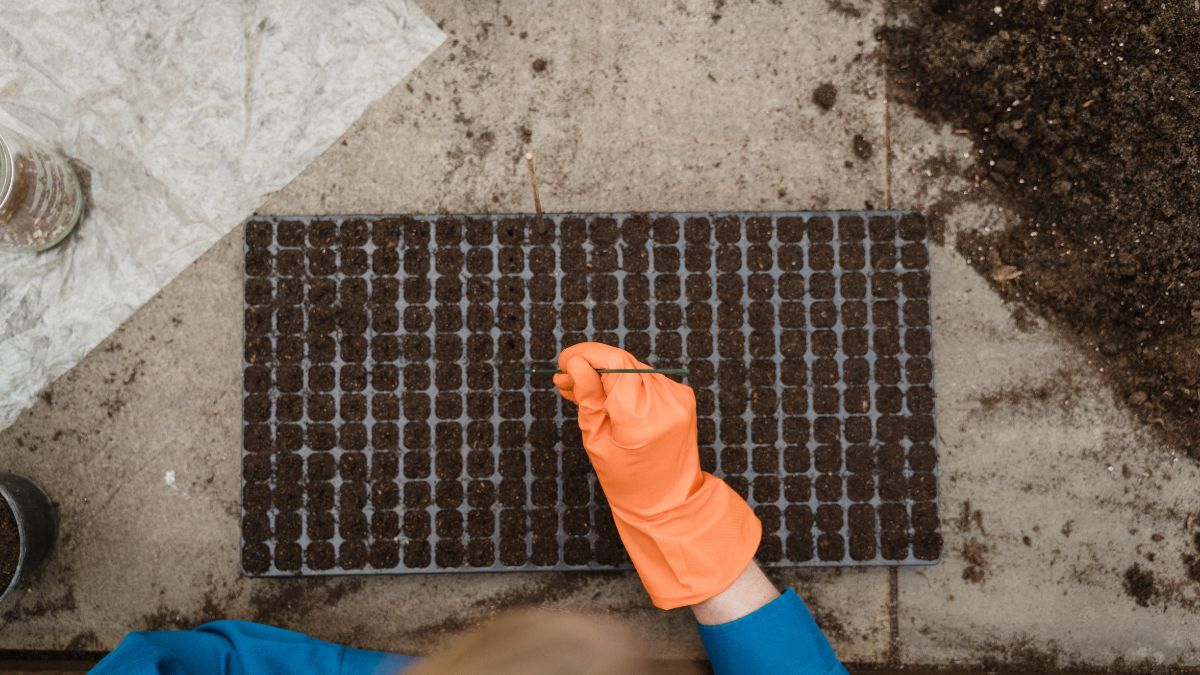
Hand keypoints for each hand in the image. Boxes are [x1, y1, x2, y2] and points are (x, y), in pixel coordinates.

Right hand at [554, 343, 761, 608]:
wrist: (668, 501)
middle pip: (624, 362)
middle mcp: (666, 401)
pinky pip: (647, 380)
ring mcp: (678, 398)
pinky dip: (625, 383)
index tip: (563, 360)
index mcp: (642, 416)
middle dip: (592, 365)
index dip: (586, 355)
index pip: (614, 363)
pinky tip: (606, 395)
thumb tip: (574, 364)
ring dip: (607, 374)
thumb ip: (587, 397)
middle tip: (564, 377)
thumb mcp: (596, 440)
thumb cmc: (626, 479)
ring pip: (634, 369)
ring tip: (579, 389)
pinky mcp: (683, 398)